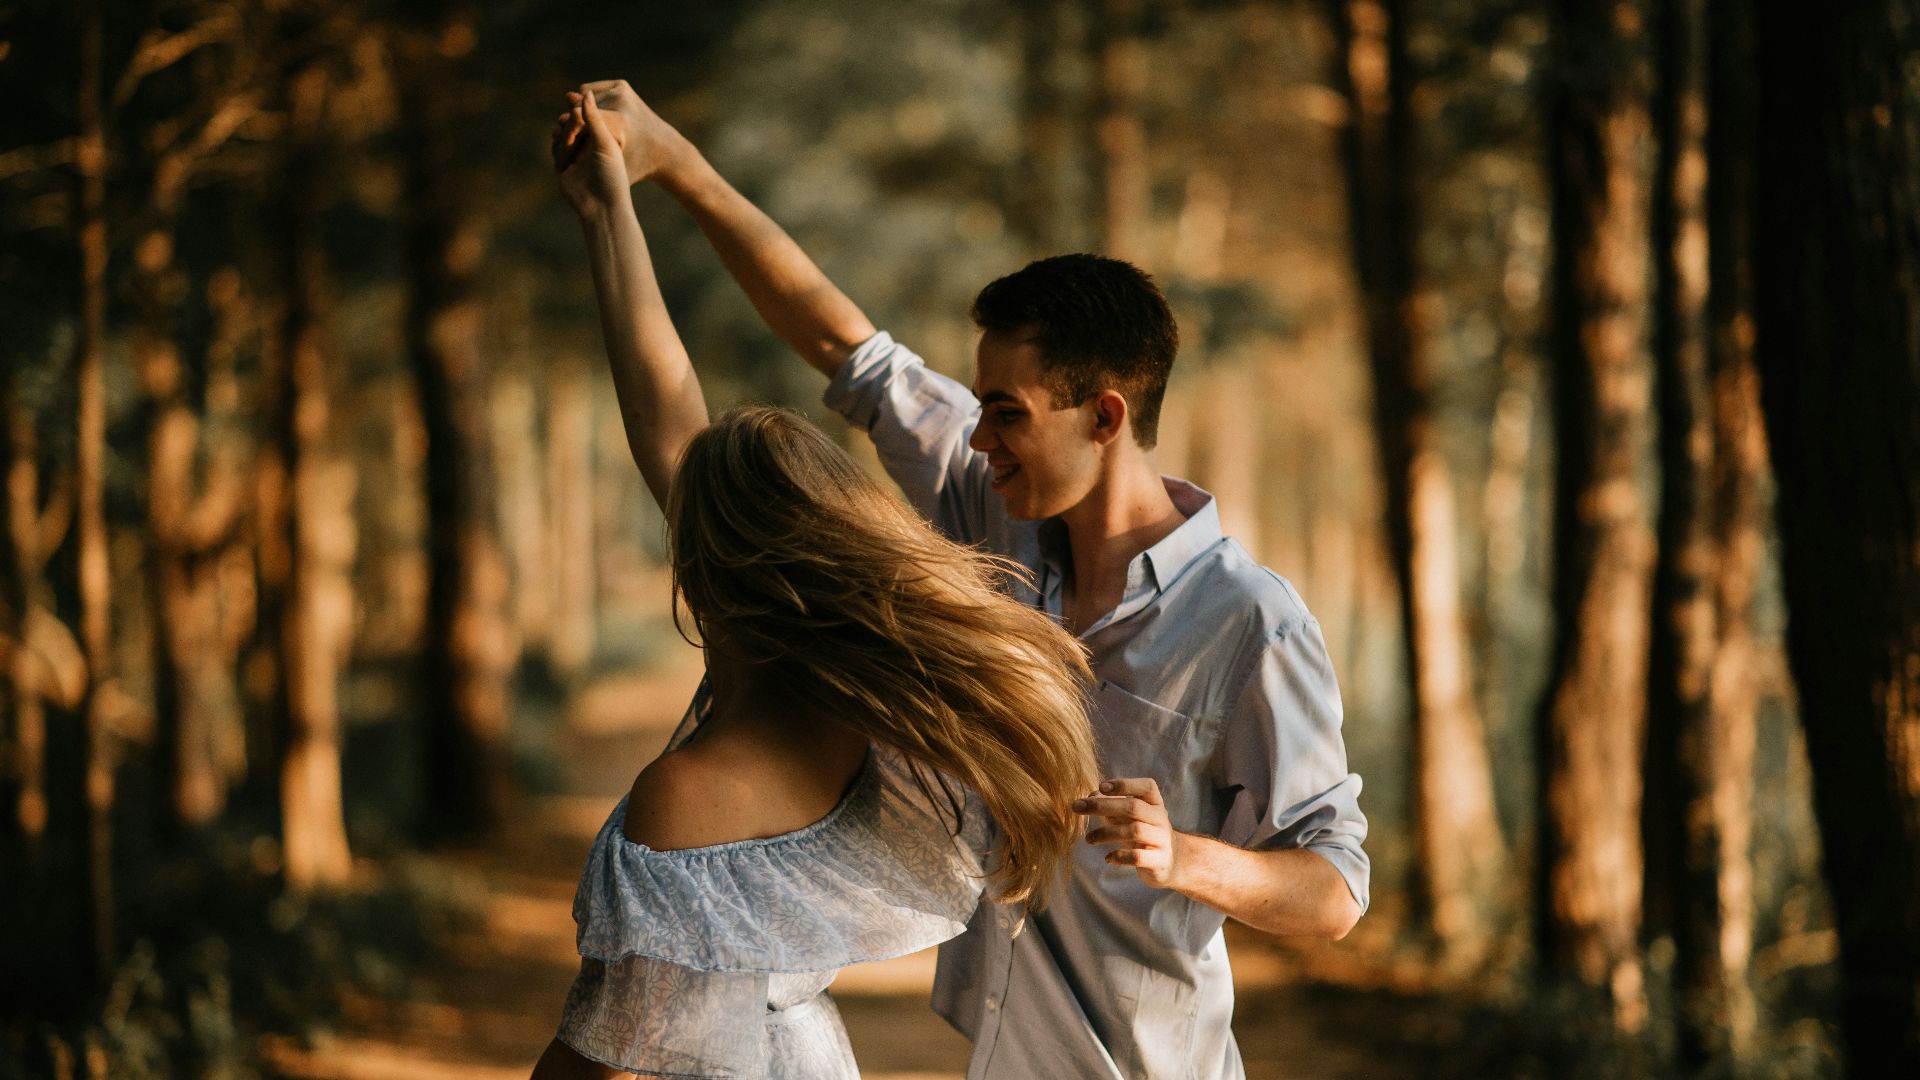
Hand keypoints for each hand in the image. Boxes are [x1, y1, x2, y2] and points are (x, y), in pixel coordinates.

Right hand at [552, 88, 629, 219]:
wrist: (602, 208)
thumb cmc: (611, 176)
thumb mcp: (604, 144)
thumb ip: (594, 119)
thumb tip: (585, 92)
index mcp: (607, 133)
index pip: (586, 115)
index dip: (579, 117)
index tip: (582, 122)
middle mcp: (593, 141)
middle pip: (572, 123)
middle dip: (570, 130)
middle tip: (576, 143)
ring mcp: (579, 152)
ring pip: (562, 134)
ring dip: (563, 141)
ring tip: (571, 153)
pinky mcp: (566, 163)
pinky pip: (556, 147)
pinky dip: (558, 150)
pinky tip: (564, 161)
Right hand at [579, 79, 688, 184]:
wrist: (663, 150)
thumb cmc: (633, 164)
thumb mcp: (606, 162)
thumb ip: (582, 138)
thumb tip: (563, 106)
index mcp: (618, 122)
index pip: (576, 117)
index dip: (568, 131)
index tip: (568, 144)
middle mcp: (620, 100)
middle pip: (578, 107)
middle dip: (575, 123)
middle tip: (579, 140)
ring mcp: (621, 90)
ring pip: (582, 97)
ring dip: (582, 113)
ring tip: (590, 132)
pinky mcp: (621, 85)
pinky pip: (590, 90)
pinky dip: (590, 103)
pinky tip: (597, 120)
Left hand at [1074, 778, 1182, 889]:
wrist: (1169, 862)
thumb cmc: (1143, 832)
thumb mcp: (1129, 816)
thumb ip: (1111, 804)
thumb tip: (1089, 796)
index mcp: (1155, 803)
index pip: (1147, 786)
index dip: (1125, 784)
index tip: (1101, 787)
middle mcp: (1161, 818)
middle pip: (1134, 807)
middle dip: (1103, 806)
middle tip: (1077, 807)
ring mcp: (1162, 840)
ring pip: (1134, 831)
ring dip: (1106, 833)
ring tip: (1088, 839)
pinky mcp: (1159, 861)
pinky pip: (1138, 857)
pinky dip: (1120, 856)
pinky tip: (1108, 858)